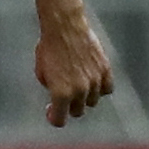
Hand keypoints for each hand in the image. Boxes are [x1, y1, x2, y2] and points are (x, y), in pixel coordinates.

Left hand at [34, 10, 115, 126]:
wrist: (65, 27)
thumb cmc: (49, 47)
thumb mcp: (41, 70)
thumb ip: (50, 87)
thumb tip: (57, 93)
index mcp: (61, 93)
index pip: (59, 120)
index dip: (54, 117)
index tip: (52, 111)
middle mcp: (80, 91)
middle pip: (77, 111)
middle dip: (69, 106)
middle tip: (64, 97)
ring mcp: (95, 82)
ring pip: (92, 101)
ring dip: (84, 97)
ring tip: (77, 84)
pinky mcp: (105, 71)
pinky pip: (107, 89)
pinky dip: (100, 88)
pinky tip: (93, 82)